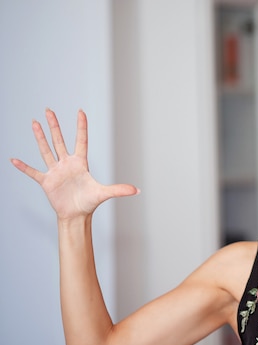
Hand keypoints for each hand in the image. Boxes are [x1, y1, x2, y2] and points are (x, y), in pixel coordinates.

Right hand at [11, 109, 138, 219]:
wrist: (77, 215)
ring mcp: (55, 171)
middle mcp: (67, 164)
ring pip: (46, 150)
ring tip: (34, 123)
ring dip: (40, 137)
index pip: (81, 140)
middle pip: (59, 140)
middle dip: (54, 125)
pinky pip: (33, 172)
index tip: (80, 111)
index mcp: (81, 163)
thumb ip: (119, 189)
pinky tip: (13, 160)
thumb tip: (137, 190)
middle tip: (49, 110)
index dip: (81, 126)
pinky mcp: (46, 181)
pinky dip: (23, 167)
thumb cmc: (89, 202)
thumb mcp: (104, 193)